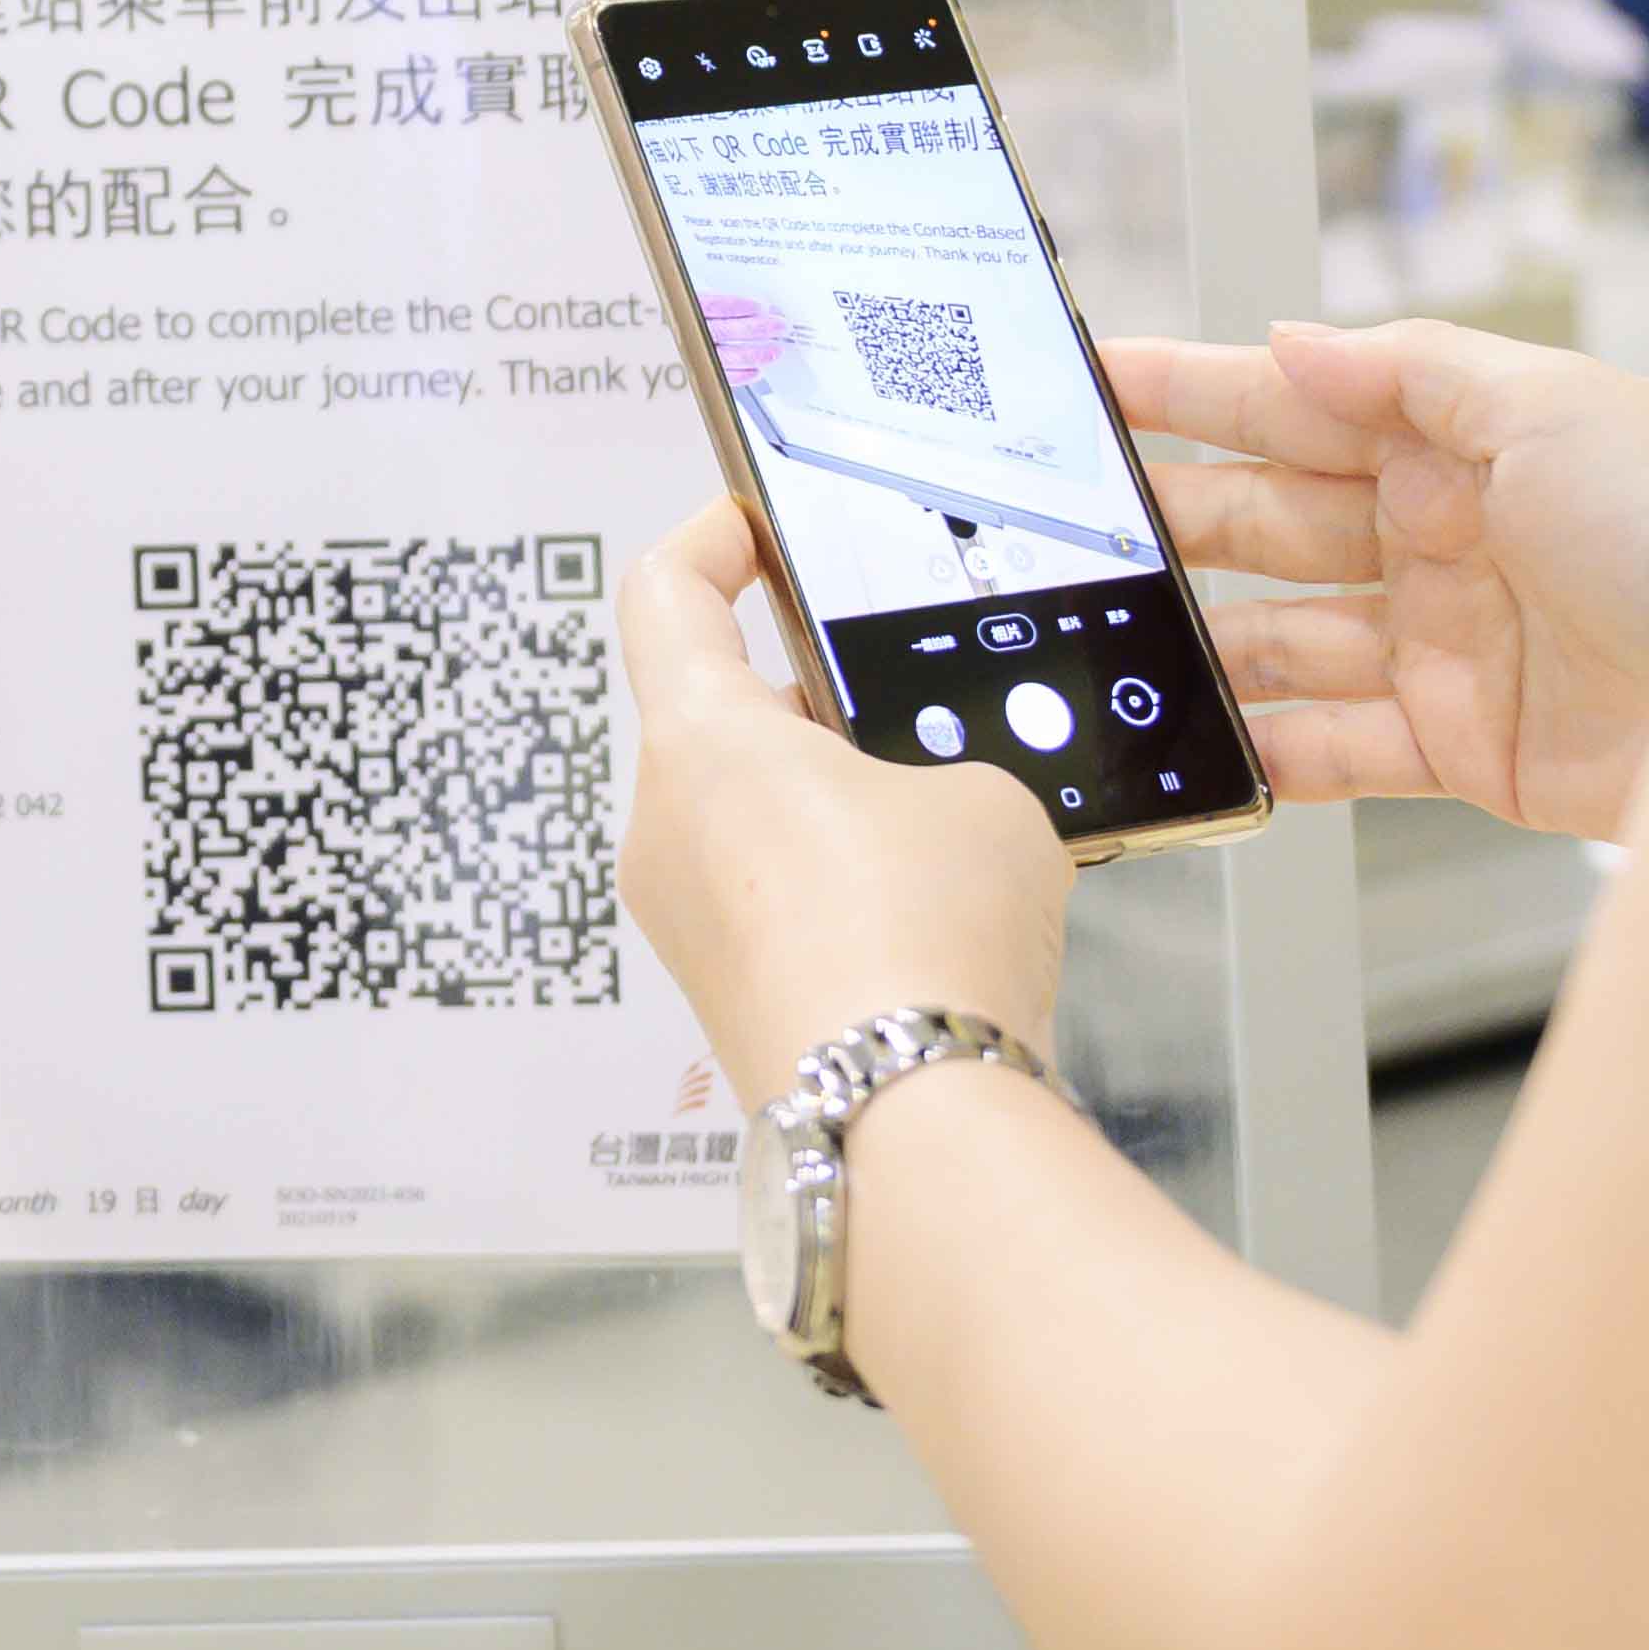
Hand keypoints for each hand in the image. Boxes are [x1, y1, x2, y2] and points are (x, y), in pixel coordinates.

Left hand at [610, 495, 1074, 1086]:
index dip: (711, 542)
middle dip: (813, 705)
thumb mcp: (985, 796)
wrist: (916, 1124)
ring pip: (751, 822)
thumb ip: (946, 764)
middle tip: (903, 701)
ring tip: (947, 824)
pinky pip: (774, 908)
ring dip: (835, 808)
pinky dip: (840, 891)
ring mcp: (686, 924)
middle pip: (718, 719)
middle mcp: (663, 827)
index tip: (756, 526)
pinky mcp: (727, 999)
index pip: (665, 595)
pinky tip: (935, 913)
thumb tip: (937, 806)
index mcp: (700, 739)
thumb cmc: (927, 941)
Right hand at [1106, 319, 1648, 842]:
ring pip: (1285, 637)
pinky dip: (1269, 749)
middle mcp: (1441, 537)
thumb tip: (1290, 342)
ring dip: (1204, 640)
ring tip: (1111, 642)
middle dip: (1172, 518)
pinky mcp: (1465, 745)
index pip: (1291, 406)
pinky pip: (1340, 748)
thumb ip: (1408, 369)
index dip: (1191, 392)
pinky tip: (1204, 742)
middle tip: (1071, 525)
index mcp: (1455, 442)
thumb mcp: (1547, 401)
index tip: (1096, 384)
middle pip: (1270, 521)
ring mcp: (1446, 644)